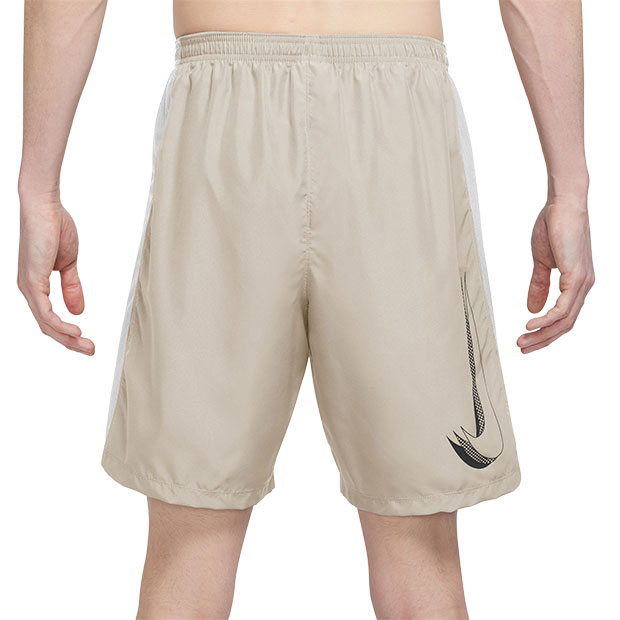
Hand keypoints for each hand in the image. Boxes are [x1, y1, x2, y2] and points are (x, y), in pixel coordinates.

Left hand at [17, 193, 94, 354]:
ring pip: (46, 324)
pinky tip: (74, 331)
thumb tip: (77, 310)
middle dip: (70, 342)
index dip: (68, 333)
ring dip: (68, 338)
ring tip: (87, 346)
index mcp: (36, 284)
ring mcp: (29, 286)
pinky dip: (60, 325)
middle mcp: (29, 289)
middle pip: (48, 327)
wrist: (44, 206)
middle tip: (90, 350)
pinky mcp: (32, 281)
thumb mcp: (68, 263)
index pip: (50, 318)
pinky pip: (45, 312)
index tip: (87, 341)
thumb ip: (72, 287)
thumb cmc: (54, 226)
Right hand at [517, 195, 593, 353]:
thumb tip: (532, 309)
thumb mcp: (542, 262)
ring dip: (542, 334)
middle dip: (542, 340)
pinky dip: (547, 319)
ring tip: (523, 340)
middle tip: (522, 348)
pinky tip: (531, 324)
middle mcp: (583, 286)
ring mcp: (583, 283)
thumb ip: (539, 285)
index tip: (526, 339)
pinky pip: (563, 308)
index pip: (563, 317)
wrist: (563, 204)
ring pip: (565, 321)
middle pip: (565, 325)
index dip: (545, 332)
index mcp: (576, 283)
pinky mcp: (578, 277)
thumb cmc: (554, 226)